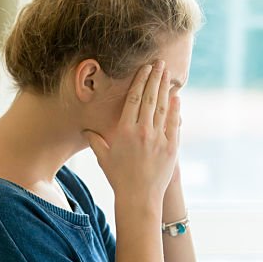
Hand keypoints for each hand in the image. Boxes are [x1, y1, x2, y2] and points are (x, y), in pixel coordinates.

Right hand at [83, 60, 180, 207]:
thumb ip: (95, 140)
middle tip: (159, 63)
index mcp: (125, 131)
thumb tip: (85, 129)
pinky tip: (176, 97)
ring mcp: (158, 139)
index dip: (140, 81)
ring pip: (163, 107)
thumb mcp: (103, 158)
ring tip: (168, 74)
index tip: (145, 68)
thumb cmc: (119, 178)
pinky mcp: (171, 147)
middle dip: (155, 78)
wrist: (139, 198)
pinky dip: (176, 109)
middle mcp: (142, 131)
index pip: (134, 99)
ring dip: (165, 88)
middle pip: (150, 98)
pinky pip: (174, 123)